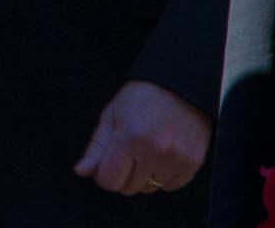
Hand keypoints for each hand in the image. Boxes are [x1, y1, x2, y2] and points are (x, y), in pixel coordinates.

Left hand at [74, 79, 211, 194]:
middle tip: (130, 149)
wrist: (181, 85)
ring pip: (150, 188)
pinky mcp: (192, 164)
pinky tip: (164, 153)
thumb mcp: (112, 115)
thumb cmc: (142, 97)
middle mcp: (155, 151)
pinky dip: (165, 176)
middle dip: (124, 173)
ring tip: (148, 148)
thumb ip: (97, 147)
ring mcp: (176, 159)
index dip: (104, 173)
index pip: (109, 180)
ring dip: (145, 175)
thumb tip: (81, 171)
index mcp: (130, 137)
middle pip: (128, 188)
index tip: (110, 159)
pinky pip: (171, 186)